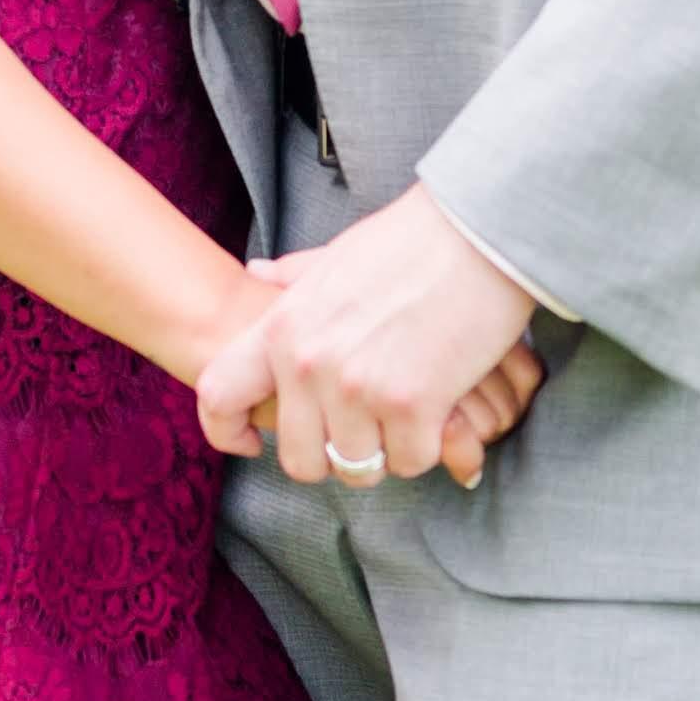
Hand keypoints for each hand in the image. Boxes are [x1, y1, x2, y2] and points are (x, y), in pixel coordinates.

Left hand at [197, 186, 544, 486]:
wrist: (479, 232)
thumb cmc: (412, 242)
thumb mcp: (335, 257)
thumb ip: (293, 280)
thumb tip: (257, 273)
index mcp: (281, 327)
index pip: (219, 396)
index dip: (226, 431)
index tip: (251, 443)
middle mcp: (308, 363)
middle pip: (299, 460)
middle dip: (333, 457)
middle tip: (364, 432)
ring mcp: (357, 387)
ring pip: (357, 468)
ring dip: (386, 452)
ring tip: (407, 412)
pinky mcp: (412, 404)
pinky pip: (410, 461)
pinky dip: (428, 445)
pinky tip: (440, 408)